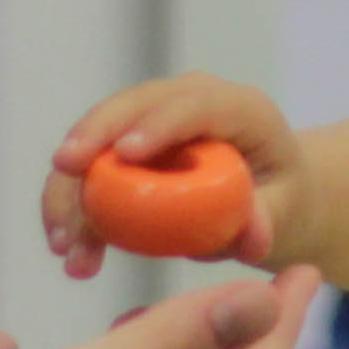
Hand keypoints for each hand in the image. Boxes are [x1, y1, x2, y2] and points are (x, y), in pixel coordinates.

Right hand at [44, 75, 308, 279]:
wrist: (267, 197)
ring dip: (72, 186)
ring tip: (63, 244)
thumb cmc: (280, 199)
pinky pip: (89, 168)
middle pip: (132, 107)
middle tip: (65, 170)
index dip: (159, 123)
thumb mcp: (285, 212)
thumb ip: (268, 220)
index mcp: (240, 108)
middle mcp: (191, 101)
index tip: (126, 153)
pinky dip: (71, 205)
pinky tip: (64, 246)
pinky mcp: (126, 146)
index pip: (196, 103)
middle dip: (93, 135)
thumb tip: (251, 235)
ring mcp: (153, 119)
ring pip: (99, 138)